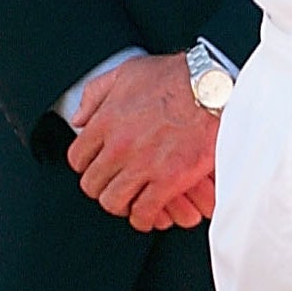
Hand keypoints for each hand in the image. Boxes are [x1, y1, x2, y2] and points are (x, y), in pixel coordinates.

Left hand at [64, 53, 218, 230]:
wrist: (213, 90)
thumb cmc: (175, 77)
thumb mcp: (126, 72)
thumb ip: (95, 94)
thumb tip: (79, 119)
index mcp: (106, 121)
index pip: (78, 158)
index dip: (86, 166)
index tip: (96, 167)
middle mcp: (119, 146)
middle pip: (93, 184)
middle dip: (102, 188)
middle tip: (114, 186)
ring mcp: (142, 165)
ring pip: (114, 202)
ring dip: (121, 205)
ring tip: (131, 201)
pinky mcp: (169, 181)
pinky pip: (145, 212)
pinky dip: (144, 218)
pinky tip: (149, 214)